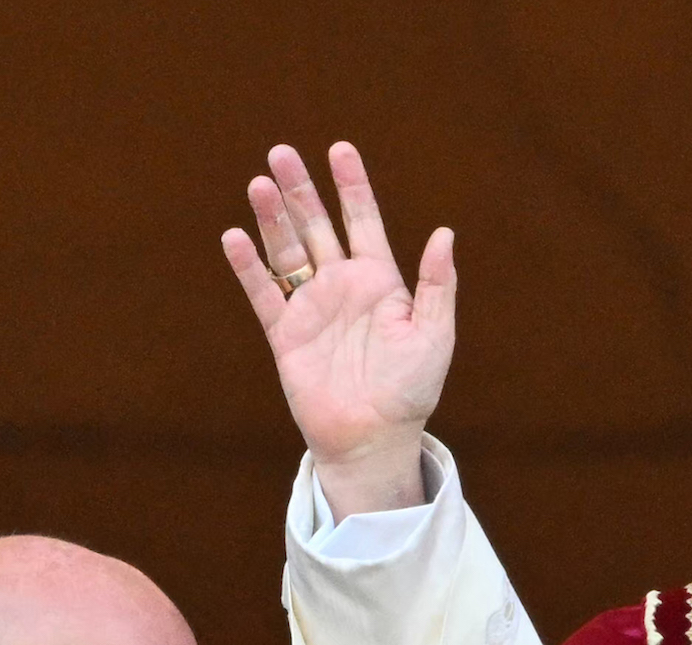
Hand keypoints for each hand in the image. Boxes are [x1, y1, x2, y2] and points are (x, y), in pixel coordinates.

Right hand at [221, 143, 454, 519]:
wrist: (374, 436)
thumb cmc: (411, 389)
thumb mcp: (434, 334)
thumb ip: (438, 284)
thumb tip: (444, 233)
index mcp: (381, 282)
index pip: (364, 222)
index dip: (352, 187)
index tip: (340, 149)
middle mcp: (343, 287)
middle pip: (317, 226)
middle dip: (301, 190)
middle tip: (281, 151)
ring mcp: (312, 307)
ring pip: (287, 251)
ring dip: (272, 218)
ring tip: (260, 182)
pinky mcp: (285, 333)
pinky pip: (263, 293)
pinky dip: (248, 266)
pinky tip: (235, 236)